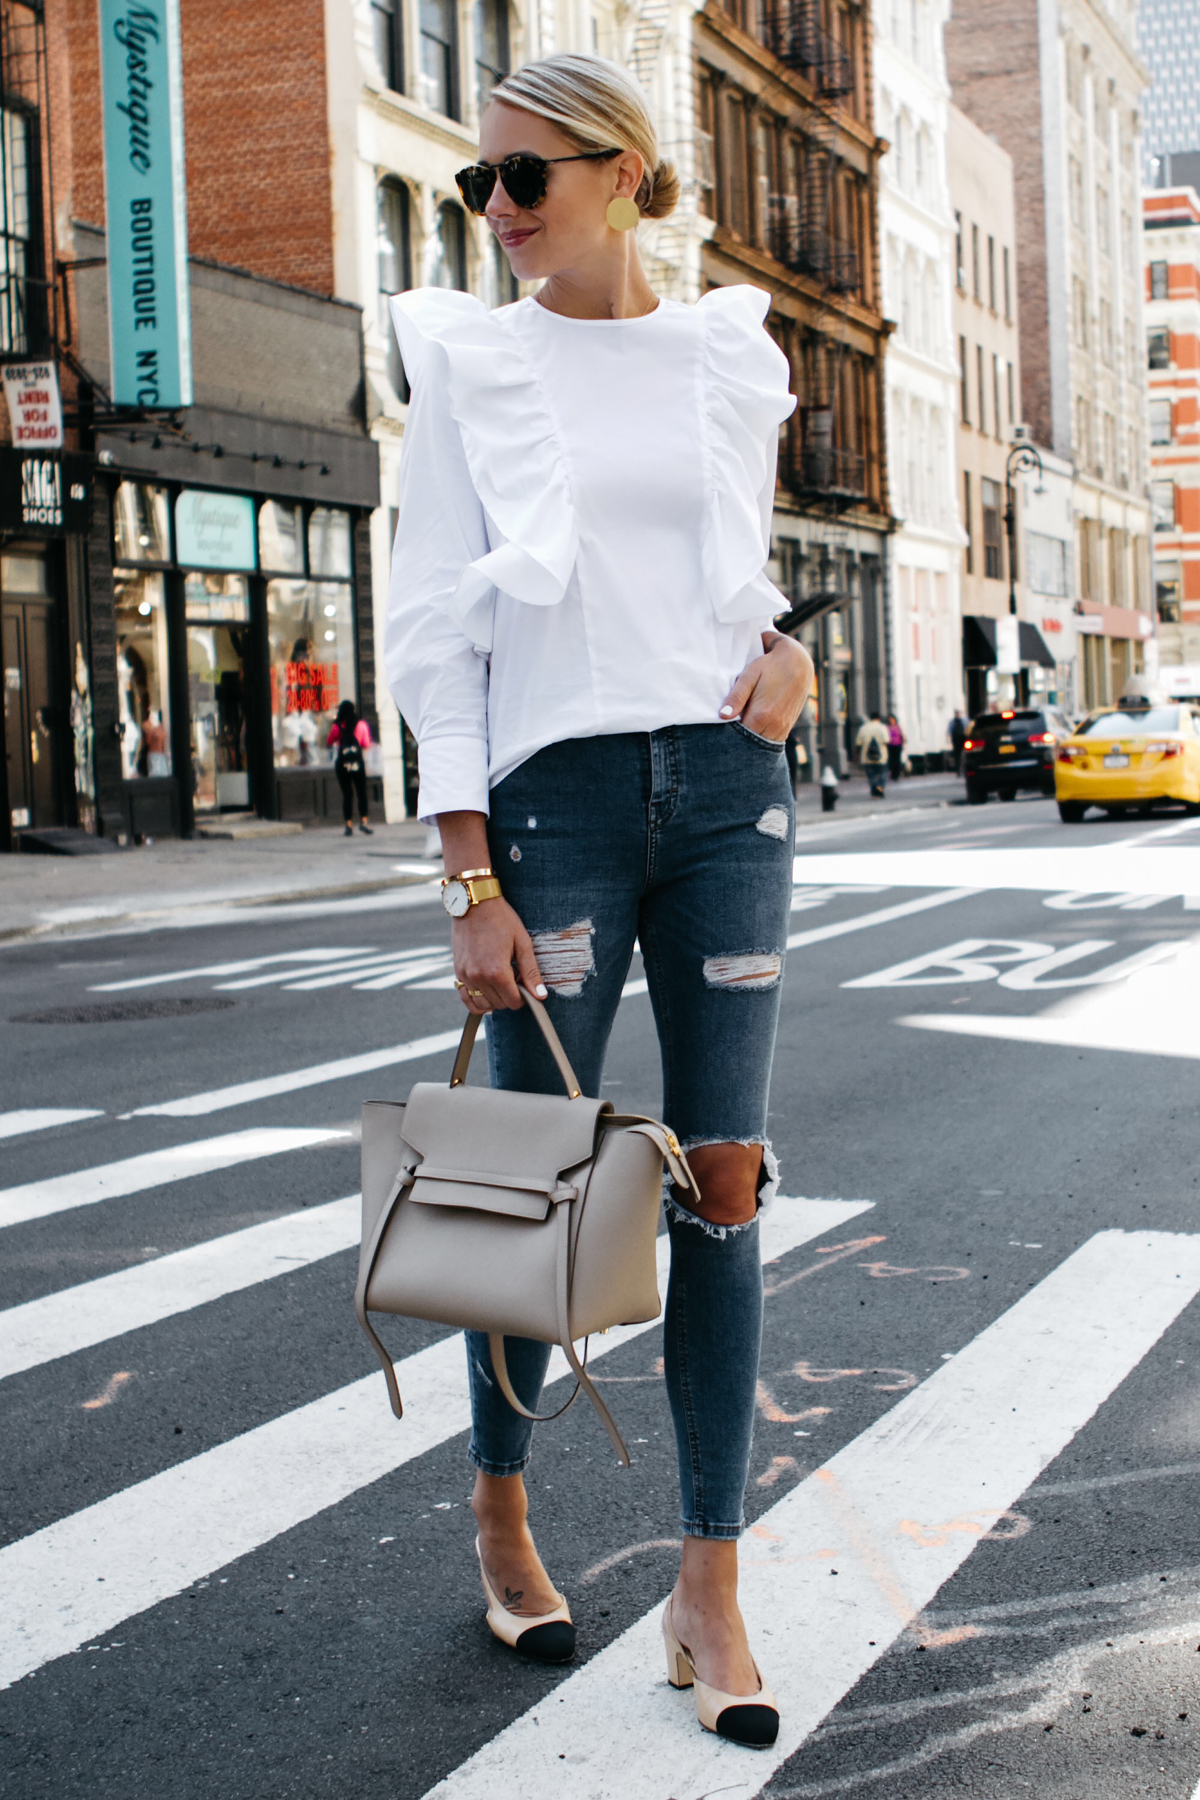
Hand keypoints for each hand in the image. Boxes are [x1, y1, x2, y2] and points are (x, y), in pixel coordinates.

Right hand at [452, 897, 546, 1013]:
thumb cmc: (501, 920)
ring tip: (500, 979)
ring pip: (483, 1005)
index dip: (524, 996)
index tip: (525, 982)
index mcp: (497, 971)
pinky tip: (486, 990)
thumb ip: (531, 972)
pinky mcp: (457, 972)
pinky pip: (466, 999)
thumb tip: (541, 995)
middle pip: (500, 1004)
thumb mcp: (522, 943)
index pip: (514, 1002)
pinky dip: (476, 1001)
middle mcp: (479, 977)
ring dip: (495, 999)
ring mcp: (465, 976)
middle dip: (510, 995)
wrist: (474, 904)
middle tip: (514, 976)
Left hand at [719, 633, 813, 741]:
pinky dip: (761, 739)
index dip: (728, 735)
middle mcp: (774, 726)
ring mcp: (782, 729)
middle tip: (727, 732)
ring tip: (740, 729)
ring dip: (750, 741)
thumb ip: (736, 697)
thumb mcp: (749, 676)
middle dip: (738, 741)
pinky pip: (771, 742)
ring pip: (761, 746)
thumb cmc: (769, 667)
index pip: (738, 737)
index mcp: (761, 715)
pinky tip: (752, 730)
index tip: (720, 731)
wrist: (797, 663)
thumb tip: (723, 715)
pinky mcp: (787, 728)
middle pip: (750, 745)